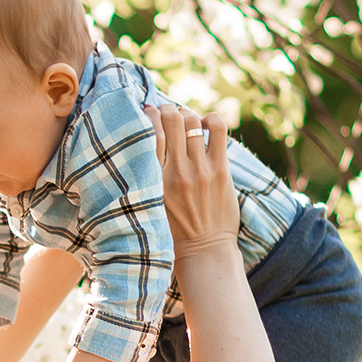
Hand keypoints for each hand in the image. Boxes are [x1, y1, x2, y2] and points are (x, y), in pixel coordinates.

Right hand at [148, 104, 235, 253]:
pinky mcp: (220, 170)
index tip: (149, 113)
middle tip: (168, 115)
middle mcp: (176, 171)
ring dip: (188, 115)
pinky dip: (212, 120)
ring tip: (186, 122)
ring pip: (192, 120)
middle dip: (168, 110)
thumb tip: (141, 144)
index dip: (149, 114)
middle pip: (171, 119)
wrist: (203, 251)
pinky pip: (218, 129)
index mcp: (154, 180)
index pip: (149, 132)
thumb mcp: (150, 203)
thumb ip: (146, 176)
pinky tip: (206, 126)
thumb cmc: (172, 230)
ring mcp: (200, 170)